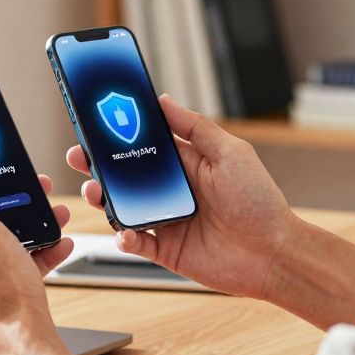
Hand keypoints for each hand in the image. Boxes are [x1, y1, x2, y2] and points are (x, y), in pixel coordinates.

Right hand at [68, 94, 297, 302]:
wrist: (274, 254)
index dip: (120, 134)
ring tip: (95, 192)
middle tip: (80, 156)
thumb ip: (195, 128)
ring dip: (104, 199)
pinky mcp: (166, 250)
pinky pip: (135, 242)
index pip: (145, 143)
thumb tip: (164, 100)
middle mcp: (173, 190)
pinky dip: (123, 236)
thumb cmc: (260, 202)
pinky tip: (124, 230)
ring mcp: (167, 220)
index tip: (96, 123)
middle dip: (99, 164)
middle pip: (126, 174)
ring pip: (123, 207)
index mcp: (187, 163)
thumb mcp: (231, 154)